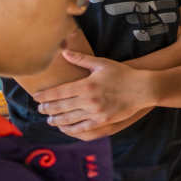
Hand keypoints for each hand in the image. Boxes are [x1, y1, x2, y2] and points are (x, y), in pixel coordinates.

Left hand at [34, 50, 154, 137]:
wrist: (143, 88)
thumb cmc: (123, 74)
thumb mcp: (102, 63)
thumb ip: (81, 59)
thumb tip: (63, 52)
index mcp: (86, 85)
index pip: (58, 92)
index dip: (45, 96)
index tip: (36, 97)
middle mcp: (88, 100)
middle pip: (60, 107)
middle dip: (47, 109)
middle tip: (40, 109)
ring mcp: (95, 112)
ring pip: (69, 119)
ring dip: (56, 120)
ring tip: (50, 120)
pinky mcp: (103, 121)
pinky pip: (82, 128)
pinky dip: (71, 129)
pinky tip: (65, 128)